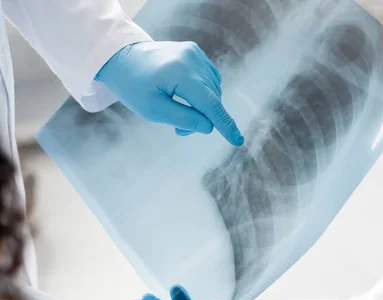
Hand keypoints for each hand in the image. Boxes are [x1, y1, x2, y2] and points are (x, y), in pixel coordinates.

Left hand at [95, 40, 243, 144]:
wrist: (122, 58)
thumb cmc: (133, 87)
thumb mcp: (153, 110)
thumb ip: (183, 118)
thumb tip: (209, 126)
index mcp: (180, 73)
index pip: (210, 104)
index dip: (224, 124)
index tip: (237, 140)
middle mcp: (191, 59)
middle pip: (211, 99)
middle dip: (201, 118)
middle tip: (179, 129)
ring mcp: (194, 53)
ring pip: (212, 90)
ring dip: (202, 107)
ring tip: (180, 112)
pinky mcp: (194, 52)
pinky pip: (209, 79)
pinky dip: (203, 93)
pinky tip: (186, 96)